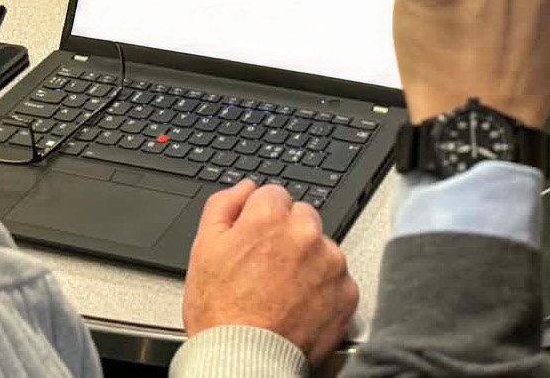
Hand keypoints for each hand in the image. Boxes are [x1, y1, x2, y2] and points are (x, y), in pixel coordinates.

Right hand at [184, 182, 357, 362]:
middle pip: (302, 217)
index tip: (255, 240)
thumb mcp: (203, 249)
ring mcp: (331, 263)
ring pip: (322, 247)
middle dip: (288, 235)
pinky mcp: (347, 292)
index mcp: (270, 217)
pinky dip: (324, 289)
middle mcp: (306, 233)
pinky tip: (301, 304)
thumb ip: (223, 206)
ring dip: (309, 261)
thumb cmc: (220, 312)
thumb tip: (244, 188)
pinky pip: (338, 279)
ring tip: (283, 291)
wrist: (244, 360)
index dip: (260, 219)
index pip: (274, 195)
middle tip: (267, 268)